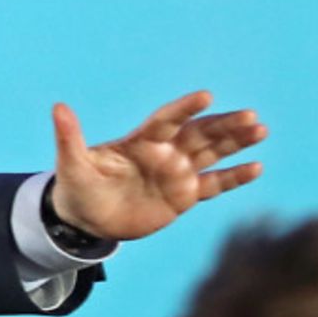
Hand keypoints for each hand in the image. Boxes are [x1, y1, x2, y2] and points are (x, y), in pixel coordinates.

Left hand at [49, 91, 265, 240]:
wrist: (86, 220)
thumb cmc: (77, 187)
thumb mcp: (70, 164)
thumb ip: (69, 137)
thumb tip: (58, 107)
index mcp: (140, 141)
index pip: (167, 120)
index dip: (185, 108)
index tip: (206, 96)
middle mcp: (164, 152)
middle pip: (200, 133)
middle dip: (224, 124)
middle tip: (250, 116)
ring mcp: (177, 172)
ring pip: (213, 153)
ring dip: (236, 142)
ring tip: (260, 130)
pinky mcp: (184, 195)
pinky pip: (214, 184)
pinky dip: (234, 177)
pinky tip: (256, 167)